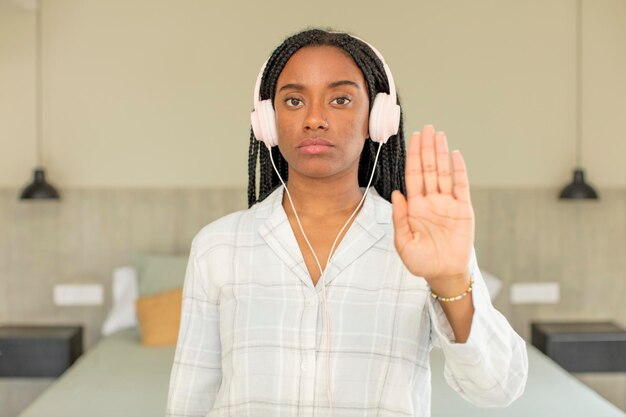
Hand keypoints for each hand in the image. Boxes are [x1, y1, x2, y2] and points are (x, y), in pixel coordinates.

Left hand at [391, 125, 474, 286]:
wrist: (444, 274)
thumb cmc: (421, 261)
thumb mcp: (403, 242)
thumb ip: (399, 218)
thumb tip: (397, 193)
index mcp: (415, 207)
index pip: (413, 176)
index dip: (412, 157)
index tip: (412, 139)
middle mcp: (431, 201)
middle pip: (428, 169)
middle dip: (426, 148)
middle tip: (426, 128)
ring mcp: (447, 203)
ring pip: (443, 173)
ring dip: (440, 154)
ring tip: (438, 135)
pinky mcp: (463, 209)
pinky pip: (461, 186)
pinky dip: (459, 170)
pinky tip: (455, 155)